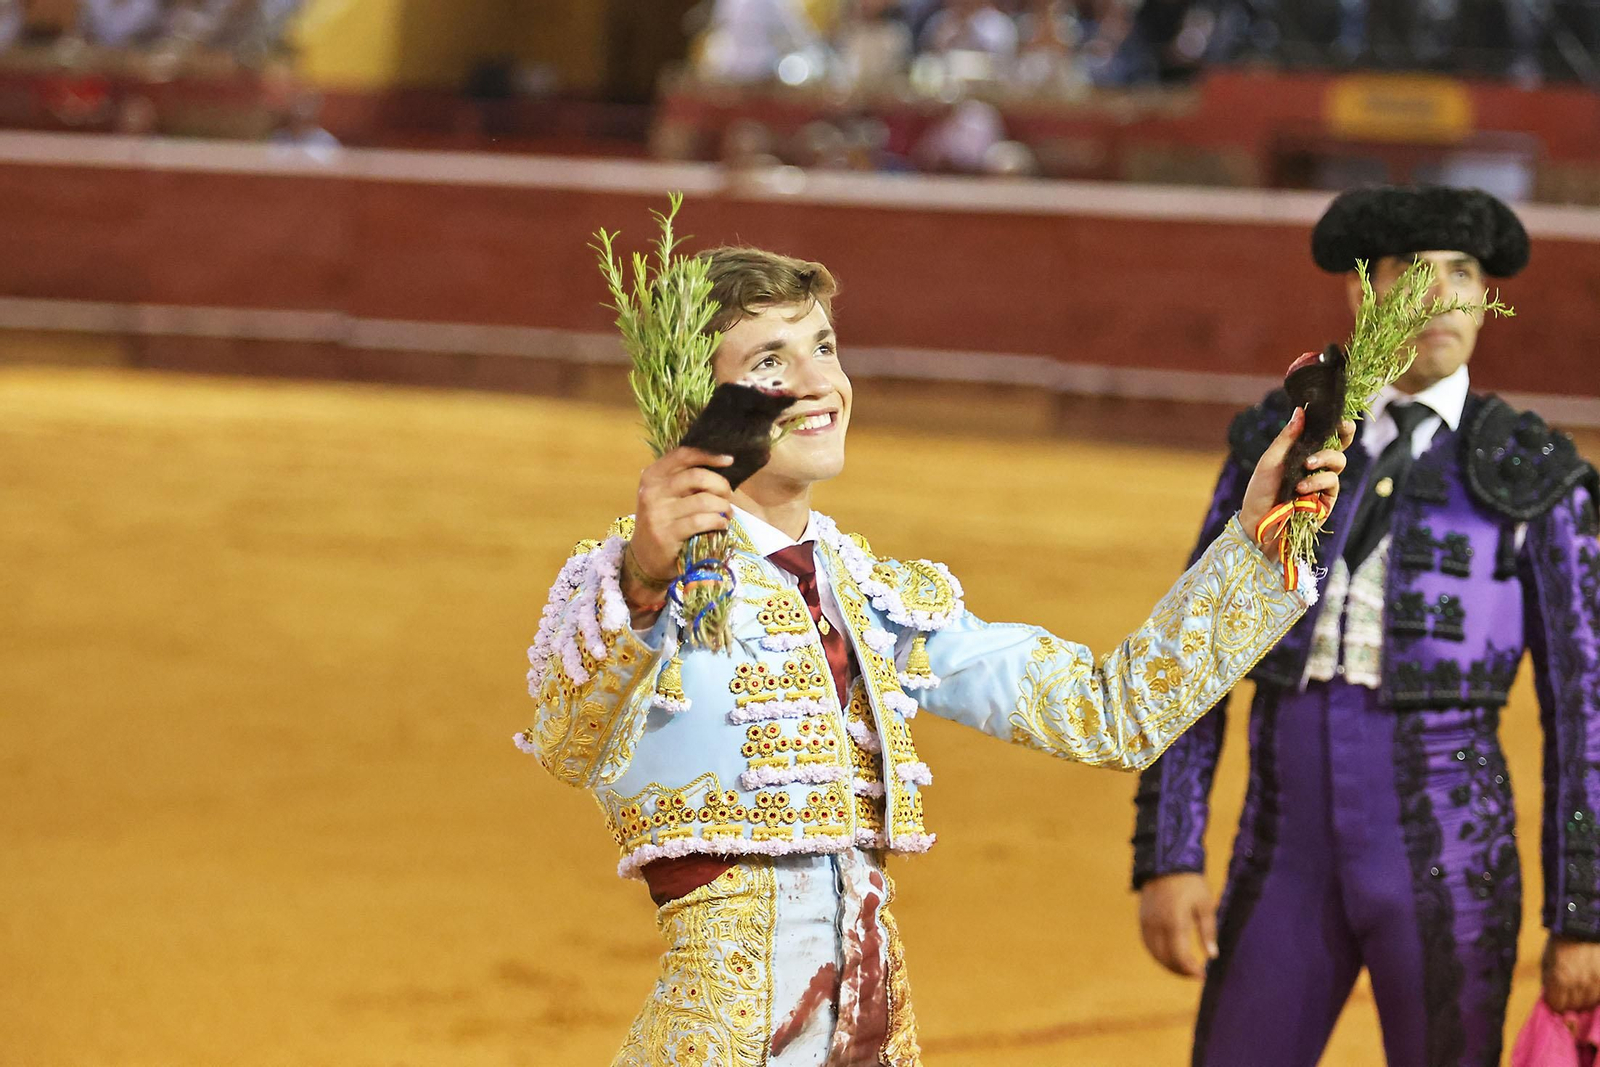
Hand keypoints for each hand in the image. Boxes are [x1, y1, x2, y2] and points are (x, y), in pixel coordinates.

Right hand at [624, 448, 734, 616]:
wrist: (644, 558)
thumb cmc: (662, 522)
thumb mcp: (664, 495)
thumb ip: (683, 480)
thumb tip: (720, 467)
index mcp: (652, 476)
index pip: (683, 455)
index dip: (708, 455)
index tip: (728, 460)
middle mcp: (652, 492)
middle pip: (697, 476)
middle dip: (720, 485)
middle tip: (728, 495)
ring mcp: (658, 514)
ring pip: (703, 500)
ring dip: (723, 506)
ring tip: (727, 512)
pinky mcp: (667, 535)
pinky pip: (701, 521)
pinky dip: (718, 522)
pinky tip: (721, 525)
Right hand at [1138, 872, 1216, 978]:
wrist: (1166, 862)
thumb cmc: (1190, 883)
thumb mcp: (1205, 905)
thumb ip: (1208, 932)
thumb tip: (1212, 956)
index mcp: (1174, 922)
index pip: (1180, 956)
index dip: (1191, 970)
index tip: (1202, 975)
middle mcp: (1157, 925)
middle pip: (1165, 959)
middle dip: (1180, 971)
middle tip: (1194, 974)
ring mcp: (1147, 922)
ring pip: (1154, 954)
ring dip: (1168, 965)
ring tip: (1183, 968)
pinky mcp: (1142, 919)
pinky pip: (1147, 944)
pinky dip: (1158, 954)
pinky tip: (1169, 955)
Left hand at [1239, 408, 1354, 559]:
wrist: (1257, 524)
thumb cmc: (1260, 492)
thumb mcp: (1270, 461)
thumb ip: (1287, 438)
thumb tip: (1300, 410)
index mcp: (1302, 452)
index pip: (1324, 433)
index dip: (1334, 422)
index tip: (1335, 413)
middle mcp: (1316, 465)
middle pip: (1341, 443)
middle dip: (1345, 432)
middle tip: (1341, 426)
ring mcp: (1323, 482)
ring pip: (1339, 461)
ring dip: (1324, 459)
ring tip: (1305, 465)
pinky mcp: (1327, 500)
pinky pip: (1332, 483)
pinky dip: (1317, 481)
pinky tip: (1301, 488)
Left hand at [1543, 935, 1599, 1011]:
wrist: (1585, 927)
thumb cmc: (1562, 942)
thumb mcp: (1547, 958)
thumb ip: (1548, 979)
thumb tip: (1550, 996)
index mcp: (1560, 978)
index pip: (1557, 1005)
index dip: (1555, 1002)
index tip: (1556, 997)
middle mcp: (1579, 983)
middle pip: (1574, 1006)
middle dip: (1569, 1002)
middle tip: (1568, 993)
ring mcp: (1595, 983)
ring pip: (1589, 1003)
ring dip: (1583, 999)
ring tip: (1580, 988)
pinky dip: (1595, 994)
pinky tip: (1590, 986)